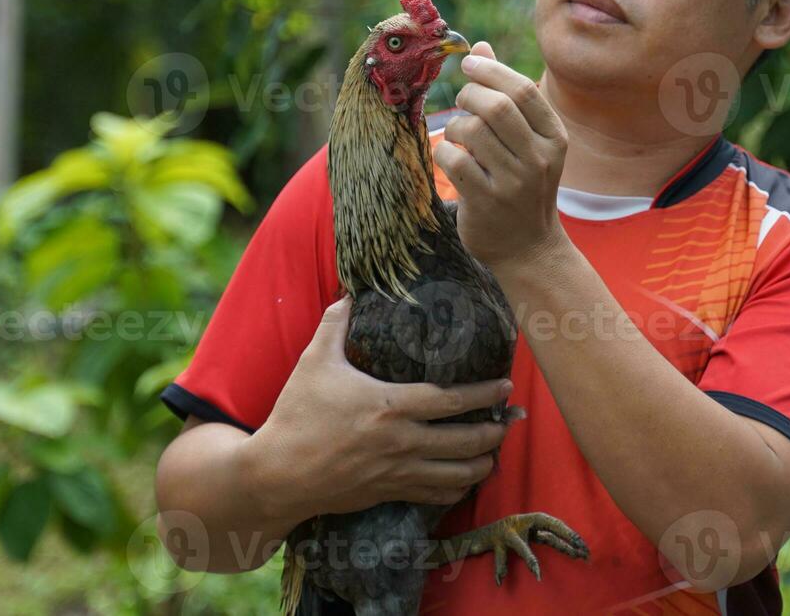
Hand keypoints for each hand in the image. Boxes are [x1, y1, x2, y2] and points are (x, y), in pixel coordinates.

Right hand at [254, 295, 512, 516]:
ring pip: (457, 474)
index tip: (505, 385)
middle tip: (512, 419)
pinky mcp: (388, 493)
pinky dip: (457, 488)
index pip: (451, 400)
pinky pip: (435, 496)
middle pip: (465, 440)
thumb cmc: (297, 415)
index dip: (484, 394)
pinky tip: (465, 479)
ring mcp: (397, 473)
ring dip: (483, 462)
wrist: (277, 474)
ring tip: (497, 451)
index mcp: (391, 407)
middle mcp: (402, 442)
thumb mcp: (314, 362)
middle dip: (495, 430)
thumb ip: (334, 325)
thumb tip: (349, 293)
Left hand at [432, 41, 569, 272]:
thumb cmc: (524, 184)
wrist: (529, 248)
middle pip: (498, 107)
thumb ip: (506, 94)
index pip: (523, 90)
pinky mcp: (486, 202)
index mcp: (555, 138)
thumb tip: (480, 47)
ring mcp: (513, 183)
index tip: (469, 64)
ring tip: (459, 136)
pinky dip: (445, 153)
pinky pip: (454, 161)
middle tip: (461, 101)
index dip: (491, 70)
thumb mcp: (529, 141)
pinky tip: (452, 160)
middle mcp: (539, 159)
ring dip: (456, 126)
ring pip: (473, 131)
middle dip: (470, 95)